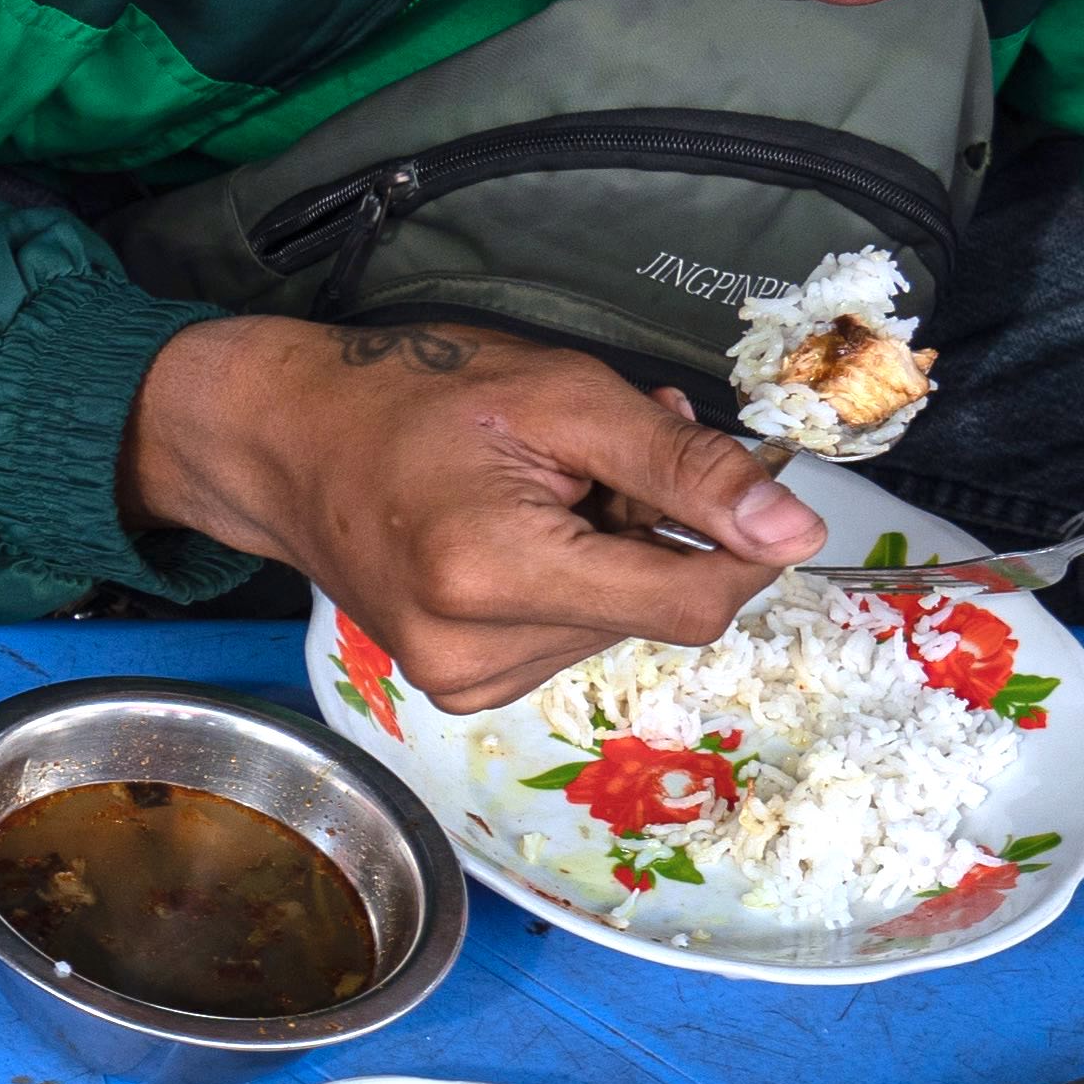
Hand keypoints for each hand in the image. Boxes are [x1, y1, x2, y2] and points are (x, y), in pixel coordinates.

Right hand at [129, 316, 824, 711]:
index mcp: (493, 573)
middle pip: (656, 614)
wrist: (287, 442)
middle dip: (658, 536)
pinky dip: (573, 585)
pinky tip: (523, 535)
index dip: (741, 544)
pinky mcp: (457, 686)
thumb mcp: (563, 397)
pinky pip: (571, 640)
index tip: (739, 481)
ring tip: (549, 492)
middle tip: (597, 461)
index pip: (692, 604)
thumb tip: (796, 532)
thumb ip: (684, 469)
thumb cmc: (413, 396)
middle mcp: (472, 653)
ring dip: (616, 559)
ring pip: (619, 629)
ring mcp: (460, 680)